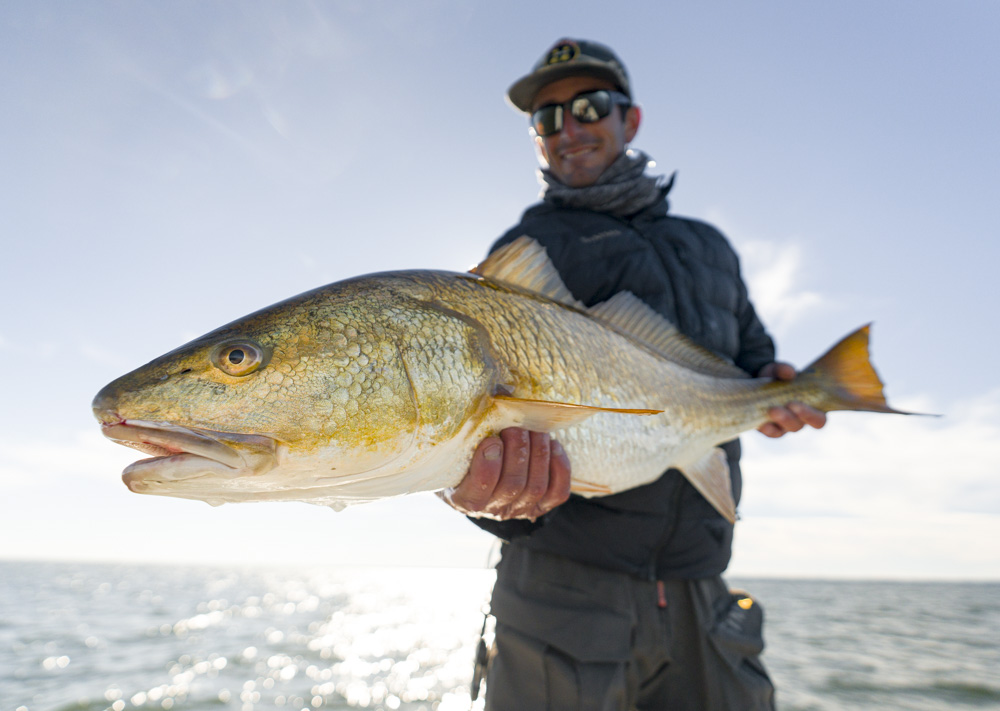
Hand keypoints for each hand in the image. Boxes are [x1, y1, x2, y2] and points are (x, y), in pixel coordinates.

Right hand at [443, 428, 571, 520]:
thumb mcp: (461, 443)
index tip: (492, 440)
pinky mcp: (542, 505)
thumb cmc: (468, 451)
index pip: (479, 490)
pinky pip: (558, 492)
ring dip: (538, 454)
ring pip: (536, 487)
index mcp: (465, 498)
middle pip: (512, 485)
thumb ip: (473, 427)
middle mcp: (493, 509)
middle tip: (516, 427)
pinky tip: (552, 445)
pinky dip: (558, 467)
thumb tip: (499, 393)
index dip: (488, 465)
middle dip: (518, 452)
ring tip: (535, 430)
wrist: (483, 469)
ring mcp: (520, 509)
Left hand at [756, 362, 827, 437]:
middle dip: (801, 414)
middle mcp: (799, 419)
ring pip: (790, 428)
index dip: (815, 415)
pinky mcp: (769, 429)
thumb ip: (784, 369)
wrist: (753, 385)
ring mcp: (785, 426)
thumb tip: (790, 373)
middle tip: (791, 404)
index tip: (809, 403)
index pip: (819, 418)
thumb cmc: (774, 378)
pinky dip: (768, 429)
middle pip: (806, 423)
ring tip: (773, 409)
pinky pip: (772, 433)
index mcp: (810, 406)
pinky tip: (763, 424)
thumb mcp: (777, 370)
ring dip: (783, 420)